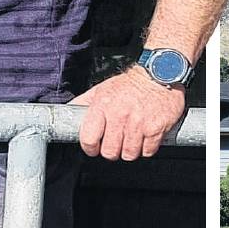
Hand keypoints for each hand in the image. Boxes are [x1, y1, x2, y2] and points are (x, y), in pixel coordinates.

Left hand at [70, 66, 186, 160]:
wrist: (160, 73)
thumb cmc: (130, 83)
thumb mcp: (101, 89)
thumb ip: (84, 102)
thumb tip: (68, 112)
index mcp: (102, 105)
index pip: (88, 138)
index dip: (90, 148)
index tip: (94, 148)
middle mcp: (119, 115)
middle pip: (109, 152)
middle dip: (111, 151)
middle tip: (115, 143)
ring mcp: (138, 123)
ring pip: (128, 154)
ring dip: (129, 150)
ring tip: (131, 139)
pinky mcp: (155, 129)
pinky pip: (147, 152)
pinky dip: (146, 148)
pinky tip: (144, 137)